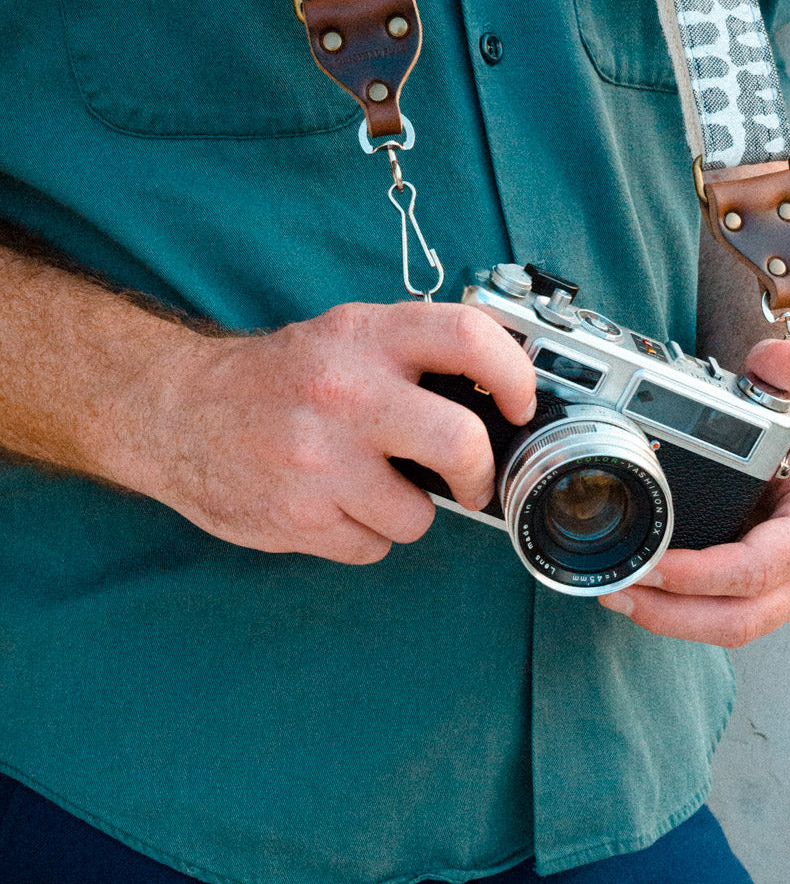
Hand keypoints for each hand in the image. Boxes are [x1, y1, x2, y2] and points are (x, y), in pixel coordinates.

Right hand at [135, 301, 535, 564]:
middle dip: (479, 475)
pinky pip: (371, 546)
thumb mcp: (346, 338)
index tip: (519, 404)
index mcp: (364, 337)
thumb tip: (497, 396)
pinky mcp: (297, 516)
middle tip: (471, 481)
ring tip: (367, 485)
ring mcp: (319, 459)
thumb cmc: (277, 378)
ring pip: (417, 517)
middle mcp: (345, 393)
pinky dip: (364, 535)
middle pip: (460, 443)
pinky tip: (333, 505)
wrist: (175, 411)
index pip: (468, 337)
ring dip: (405, 511)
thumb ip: (414, 356)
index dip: (513, 374)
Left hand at [598, 339, 789, 645]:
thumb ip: (780, 377)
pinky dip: (680, 615)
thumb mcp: (788, 402)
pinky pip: (723, 620)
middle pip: (743, 616)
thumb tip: (784, 355)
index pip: (762, 567)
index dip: (704, 575)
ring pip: (731, 627)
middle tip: (619, 589)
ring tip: (619, 594)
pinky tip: (641, 596)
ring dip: (671, 620)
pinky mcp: (768, 600)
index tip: (652, 565)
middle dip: (675, 612)